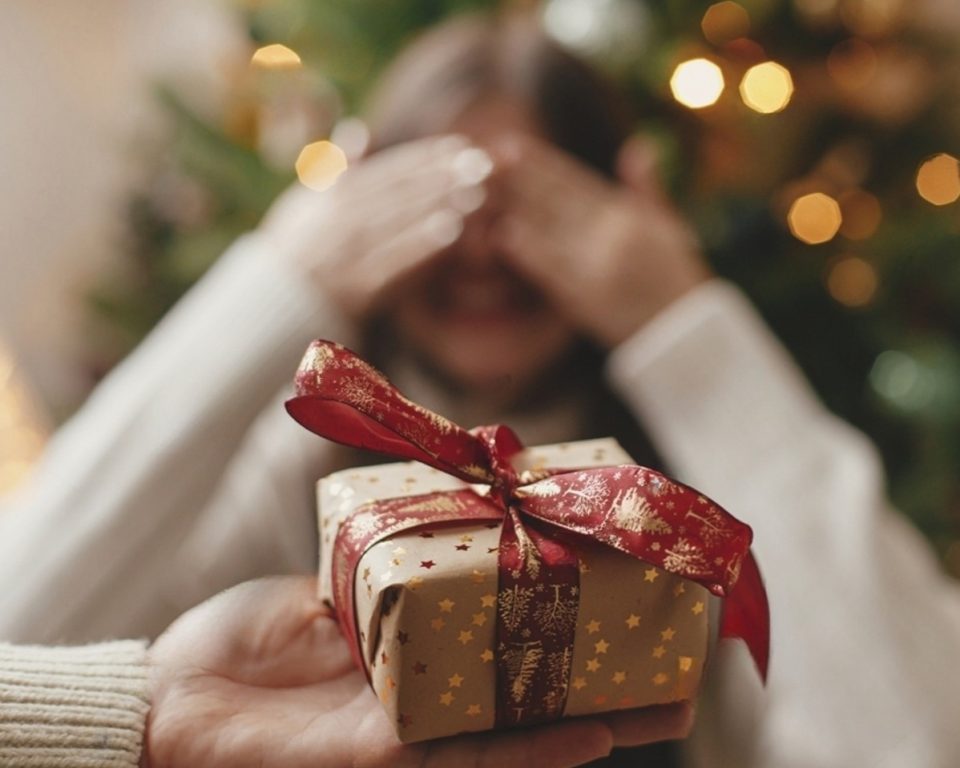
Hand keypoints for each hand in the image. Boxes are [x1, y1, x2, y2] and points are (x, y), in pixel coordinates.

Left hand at [144, 576, 692, 767]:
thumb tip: (437, 515)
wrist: (163, 701)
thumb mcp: (319, 585)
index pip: (509, 632)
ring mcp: (415, 728)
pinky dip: (536, 748)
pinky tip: (594, 733)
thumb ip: (376, 561)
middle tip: (680, 656)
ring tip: (672, 702)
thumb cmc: (233, 642)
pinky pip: (476, 755)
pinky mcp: (387, 757)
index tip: (621, 587)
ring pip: (526, 727)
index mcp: (414, 644)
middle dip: (608, 674)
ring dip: (601, 716)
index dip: (567, 620)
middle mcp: (429, 691)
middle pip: (536, 686)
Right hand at [260, 135, 492, 318]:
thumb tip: (358, 126)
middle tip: (483, 164)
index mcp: (336, 195)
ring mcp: (350, 251)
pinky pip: (393, 259)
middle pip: (402, 191)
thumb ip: (338, 166)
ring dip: (440, 203)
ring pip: (401, 221)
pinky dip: (421, 243)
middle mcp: (343, 219)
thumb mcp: (309, 200)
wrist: (271, 301)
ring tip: (477, 192)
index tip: (462, 146)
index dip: (427, 156)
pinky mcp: (356, 284)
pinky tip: (452, 231)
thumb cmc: (296, 247)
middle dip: (444, 176)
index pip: (390, 170)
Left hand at [490, 134, 710, 346]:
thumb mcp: (669, 228)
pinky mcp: (586, 297)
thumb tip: (638, 146)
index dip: (542, 163)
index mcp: (630, 215)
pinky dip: (528, 250)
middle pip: (556, 199)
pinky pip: (551, 269)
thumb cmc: (675, 279)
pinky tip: (504, 234)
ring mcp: (597, 265)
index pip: (577, 181)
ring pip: (548, 228)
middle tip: (488, 157)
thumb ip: (648, 188)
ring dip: (516, 208)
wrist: (684, 334)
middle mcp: (612, 234)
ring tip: (486, 190)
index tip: (512, 146)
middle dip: (521, 177)